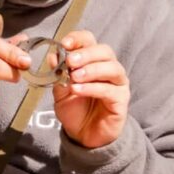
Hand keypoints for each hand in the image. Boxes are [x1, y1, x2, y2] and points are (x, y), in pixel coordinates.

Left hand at [52, 31, 129, 147]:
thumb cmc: (74, 109)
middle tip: (70, 61)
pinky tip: (78, 90)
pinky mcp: (121, 100)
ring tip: (74, 77)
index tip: (64, 43)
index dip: (78, 39)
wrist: (82, 135)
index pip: (90, 41)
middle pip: (105, 51)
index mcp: (92, 61)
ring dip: (91, 70)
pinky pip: (110, 90)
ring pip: (112, 68)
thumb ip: (58, 74)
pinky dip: (92, 88)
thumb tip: (53, 55)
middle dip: (86, 53)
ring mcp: (117, 84)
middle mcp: (109, 68)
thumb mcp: (60, 91)